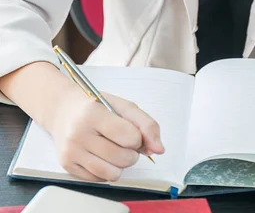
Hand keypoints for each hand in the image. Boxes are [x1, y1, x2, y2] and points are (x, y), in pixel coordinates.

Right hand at [49, 85, 163, 181]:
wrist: (63, 110)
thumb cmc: (96, 106)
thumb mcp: (122, 106)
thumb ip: (146, 124)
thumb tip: (159, 149)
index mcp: (93, 114)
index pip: (128, 136)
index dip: (137, 138)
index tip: (132, 132)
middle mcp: (79, 134)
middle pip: (122, 158)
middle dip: (131, 153)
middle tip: (124, 142)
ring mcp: (71, 152)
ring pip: (112, 174)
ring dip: (121, 165)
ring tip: (115, 150)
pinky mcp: (67, 166)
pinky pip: (99, 180)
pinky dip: (106, 170)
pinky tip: (101, 155)